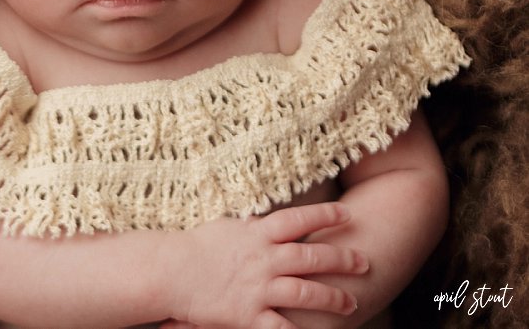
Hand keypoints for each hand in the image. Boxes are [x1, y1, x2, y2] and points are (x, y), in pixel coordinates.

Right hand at [168, 202, 366, 328]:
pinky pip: (281, 327)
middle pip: (312, 257)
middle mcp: (263, 260)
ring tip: (351, 303)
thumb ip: (249, 225)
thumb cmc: (192, 247)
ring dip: (333, 299)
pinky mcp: (248, 315)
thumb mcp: (225, 227)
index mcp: (257, 234)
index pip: (299, 220)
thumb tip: (265, 219)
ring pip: (306, 293)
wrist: (167, 271)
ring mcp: (258, 288)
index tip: (347, 213)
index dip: (325, 215)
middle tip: (364, 262)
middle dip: (342, 260)